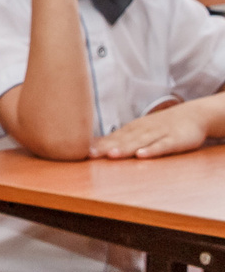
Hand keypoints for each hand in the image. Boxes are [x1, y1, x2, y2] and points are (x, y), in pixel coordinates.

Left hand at [92, 100, 218, 159]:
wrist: (192, 115)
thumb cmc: (159, 126)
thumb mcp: (138, 131)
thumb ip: (117, 139)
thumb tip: (91, 146)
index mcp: (131, 130)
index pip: (110, 138)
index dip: (96, 145)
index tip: (79, 152)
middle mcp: (141, 131)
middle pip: (121, 141)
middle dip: (105, 148)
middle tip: (89, 155)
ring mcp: (158, 134)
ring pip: (139, 142)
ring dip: (125, 148)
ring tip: (111, 155)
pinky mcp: (174, 140)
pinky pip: (162, 146)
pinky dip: (152, 150)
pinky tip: (142, 156)